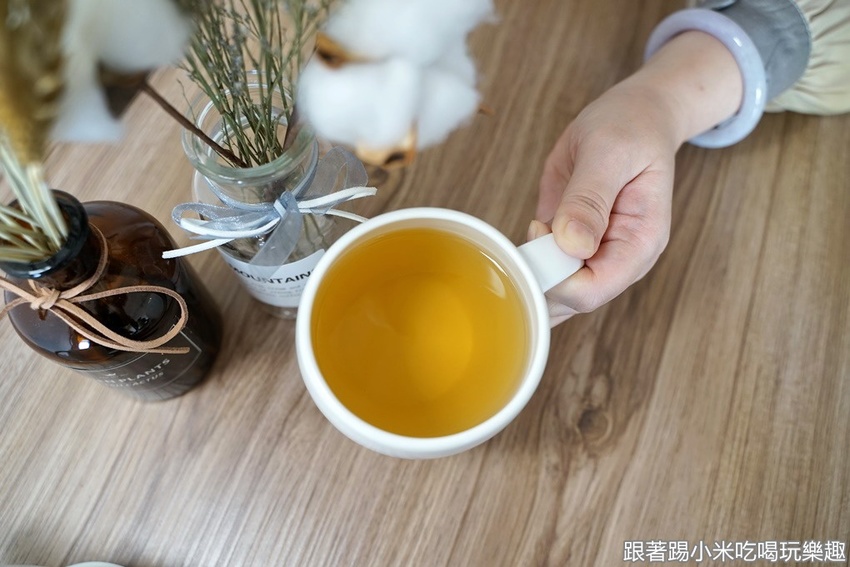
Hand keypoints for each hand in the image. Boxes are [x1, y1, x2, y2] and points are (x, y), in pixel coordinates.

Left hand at [533, 31, 742, 324]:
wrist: (633, 117)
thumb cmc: (630, 129)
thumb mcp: (609, 152)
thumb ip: (589, 199)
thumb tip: (571, 245)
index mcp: (639, 243)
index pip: (593, 290)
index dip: (556, 278)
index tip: (538, 236)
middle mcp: (617, 258)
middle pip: (572, 301)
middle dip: (538, 281)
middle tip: (521, 237)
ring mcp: (593, 255)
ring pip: (555, 295)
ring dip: (529, 277)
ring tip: (521, 237)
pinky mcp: (569, 245)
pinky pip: (544, 272)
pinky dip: (526, 265)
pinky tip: (518, 246)